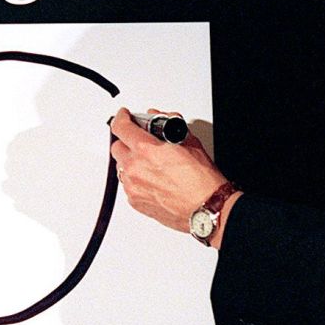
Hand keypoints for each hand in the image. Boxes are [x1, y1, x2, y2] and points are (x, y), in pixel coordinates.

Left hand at [109, 108, 232, 241]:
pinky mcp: (135, 202)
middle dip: (127, 142)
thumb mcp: (190, 142)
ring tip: (149, 163)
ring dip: (130, 162)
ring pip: (121, 167)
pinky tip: (151, 179)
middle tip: (140, 142)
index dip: (121, 118)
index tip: (124, 116)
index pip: (121, 127)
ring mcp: (133, 187)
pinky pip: (127, 185)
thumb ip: (171, 126)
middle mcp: (135, 168)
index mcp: (146, 150)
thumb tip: (164, 119)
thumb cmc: (201, 180)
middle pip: (117, 147)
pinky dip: (135, 180)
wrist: (206, 208)